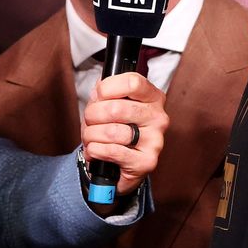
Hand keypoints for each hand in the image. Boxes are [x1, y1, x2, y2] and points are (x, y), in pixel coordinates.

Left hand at [81, 73, 167, 196]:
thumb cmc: (114, 129)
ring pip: (111, 131)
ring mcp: (155, 140)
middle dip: (92, 116)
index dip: (108, 88)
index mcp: (152, 98)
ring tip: (91, 138)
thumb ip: (104, 92)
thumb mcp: (109, 104)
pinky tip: (96, 151)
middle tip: (90, 122)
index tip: (100, 96)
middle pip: (116, 108)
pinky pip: (112, 151)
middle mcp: (158, 117)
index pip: (133, 82)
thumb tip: (99, 90)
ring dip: (91, 135)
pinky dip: (95, 150)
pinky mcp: (147, 161)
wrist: (118, 164)